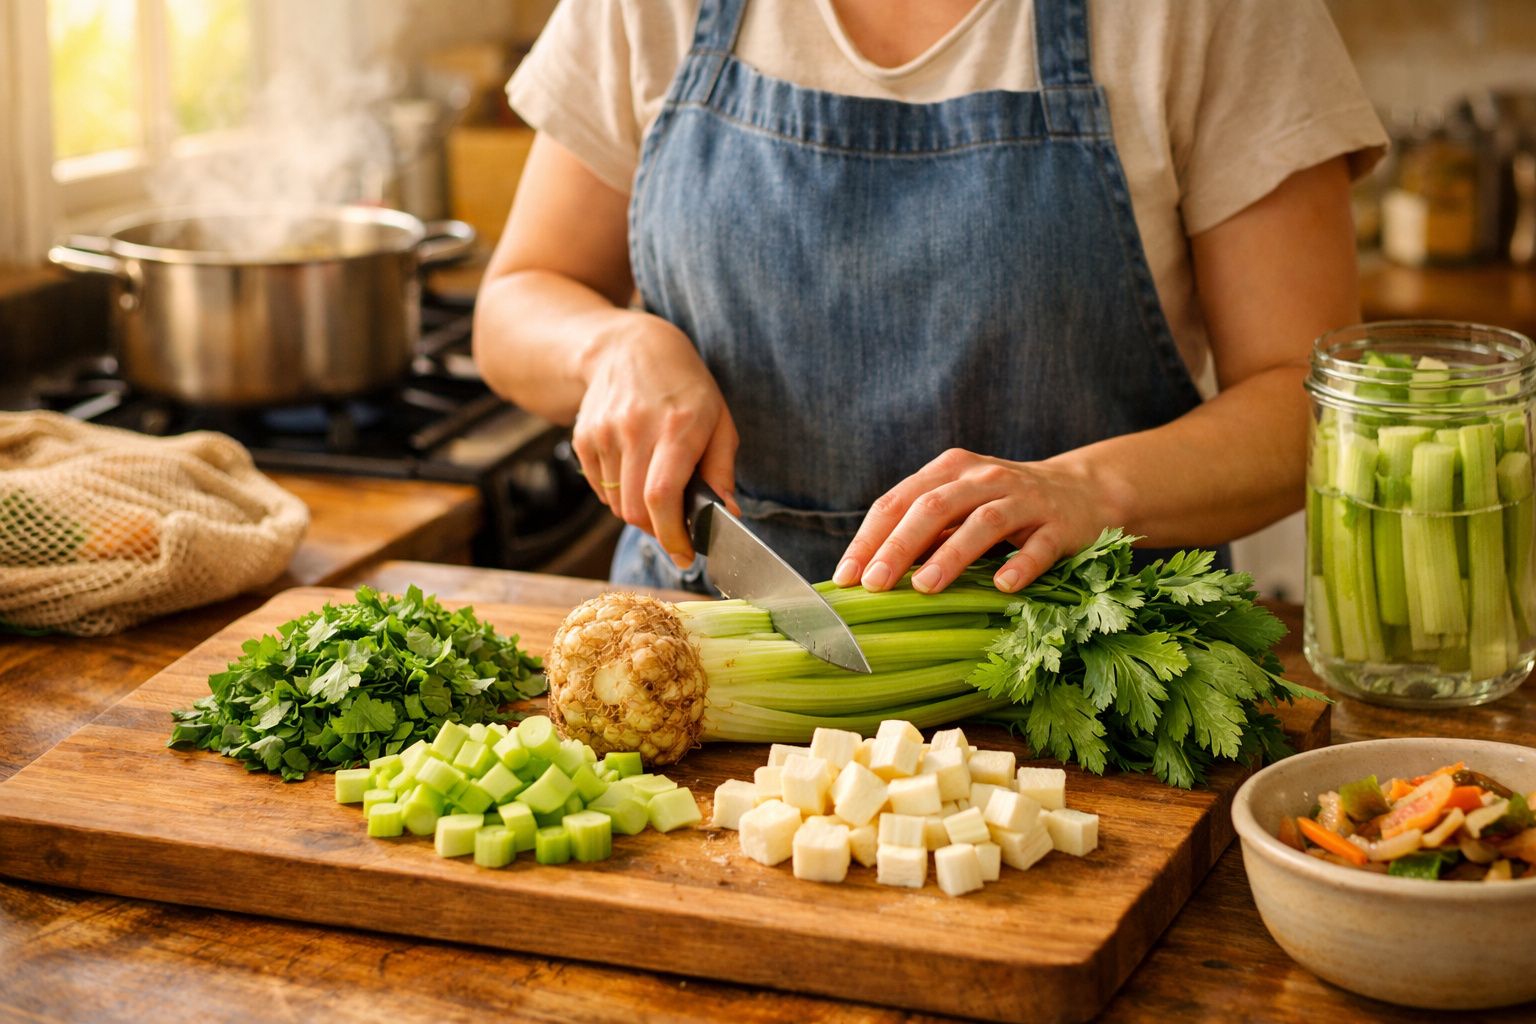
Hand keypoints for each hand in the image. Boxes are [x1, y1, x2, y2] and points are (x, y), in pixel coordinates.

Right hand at [572, 312, 738, 564]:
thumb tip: (728, 515)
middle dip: (658, 530)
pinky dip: (618, 495)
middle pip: (635, 510)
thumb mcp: (718, 419)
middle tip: (676, 526)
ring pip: (616, 505)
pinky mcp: (583, 438)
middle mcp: (635, 429)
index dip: (672, 536)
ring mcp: (604, 433)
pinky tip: (633, 470)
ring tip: (655, 487)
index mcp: (677, 427)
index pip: (662, 497)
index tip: (685, 555)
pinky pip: (600, 490)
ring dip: (639, 511)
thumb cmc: (685, 387)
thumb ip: (722, 469)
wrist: (629, 347)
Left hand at [833, 448, 1120, 593]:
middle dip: (899, 545)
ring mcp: (1024, 500)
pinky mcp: (1060, 525)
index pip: (899, 500)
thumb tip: (866, 574)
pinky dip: (1020, 565)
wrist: (1082, 490)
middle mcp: (984, 478)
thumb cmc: (1003, 506)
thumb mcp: (959, 506)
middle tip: (875, 583)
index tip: (846, 575)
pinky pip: (1038, 546)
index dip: (869, 538)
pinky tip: (1002, 586)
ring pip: (982, 523)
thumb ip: (920, 530)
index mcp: (950, 470)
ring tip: (924, 587)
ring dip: (951, 555)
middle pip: (934, 507)